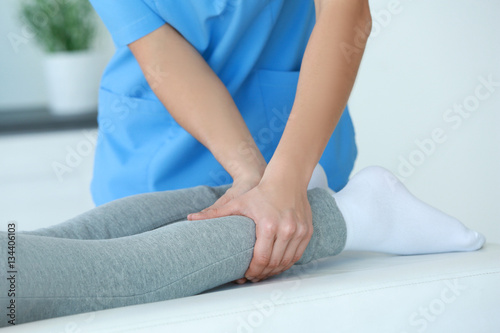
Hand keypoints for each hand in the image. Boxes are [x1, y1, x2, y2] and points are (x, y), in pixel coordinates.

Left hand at [188, 179, 312, 282]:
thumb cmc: (261, 192)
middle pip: (274, 263)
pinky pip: (298, 254)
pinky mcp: (306, 231)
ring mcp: (299, 231)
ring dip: (275, 271)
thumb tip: (190, 219)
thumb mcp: (237, 202)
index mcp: (268, 225)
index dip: (253, 271)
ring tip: (263, 273)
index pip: (261, 258)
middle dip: (262, 274)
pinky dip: (287, 262)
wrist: (287, 179)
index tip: (245, 275)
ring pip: (287, 262)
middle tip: (252, 277)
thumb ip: (215, 213)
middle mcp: (286, 229)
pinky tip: (277, 264)